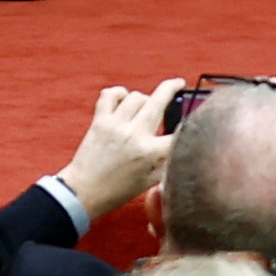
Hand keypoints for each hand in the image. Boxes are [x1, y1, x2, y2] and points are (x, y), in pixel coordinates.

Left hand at [62, 82, 177, 225]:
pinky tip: (123, 99)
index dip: (187, 127)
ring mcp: (115, 125)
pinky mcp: (99, 121)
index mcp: (149, 152)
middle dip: (172, 88)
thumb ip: (166, 163)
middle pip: (159, 101)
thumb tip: (178, 146)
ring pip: (136, 96)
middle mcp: (133, 134)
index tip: (191, 120)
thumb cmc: (116, 191)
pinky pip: (109, 95)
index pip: (177, 133)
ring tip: (145, 109)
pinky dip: (118, 93)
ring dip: (144, 99)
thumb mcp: (149, 181)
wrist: (83, 192)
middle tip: (178, 83)